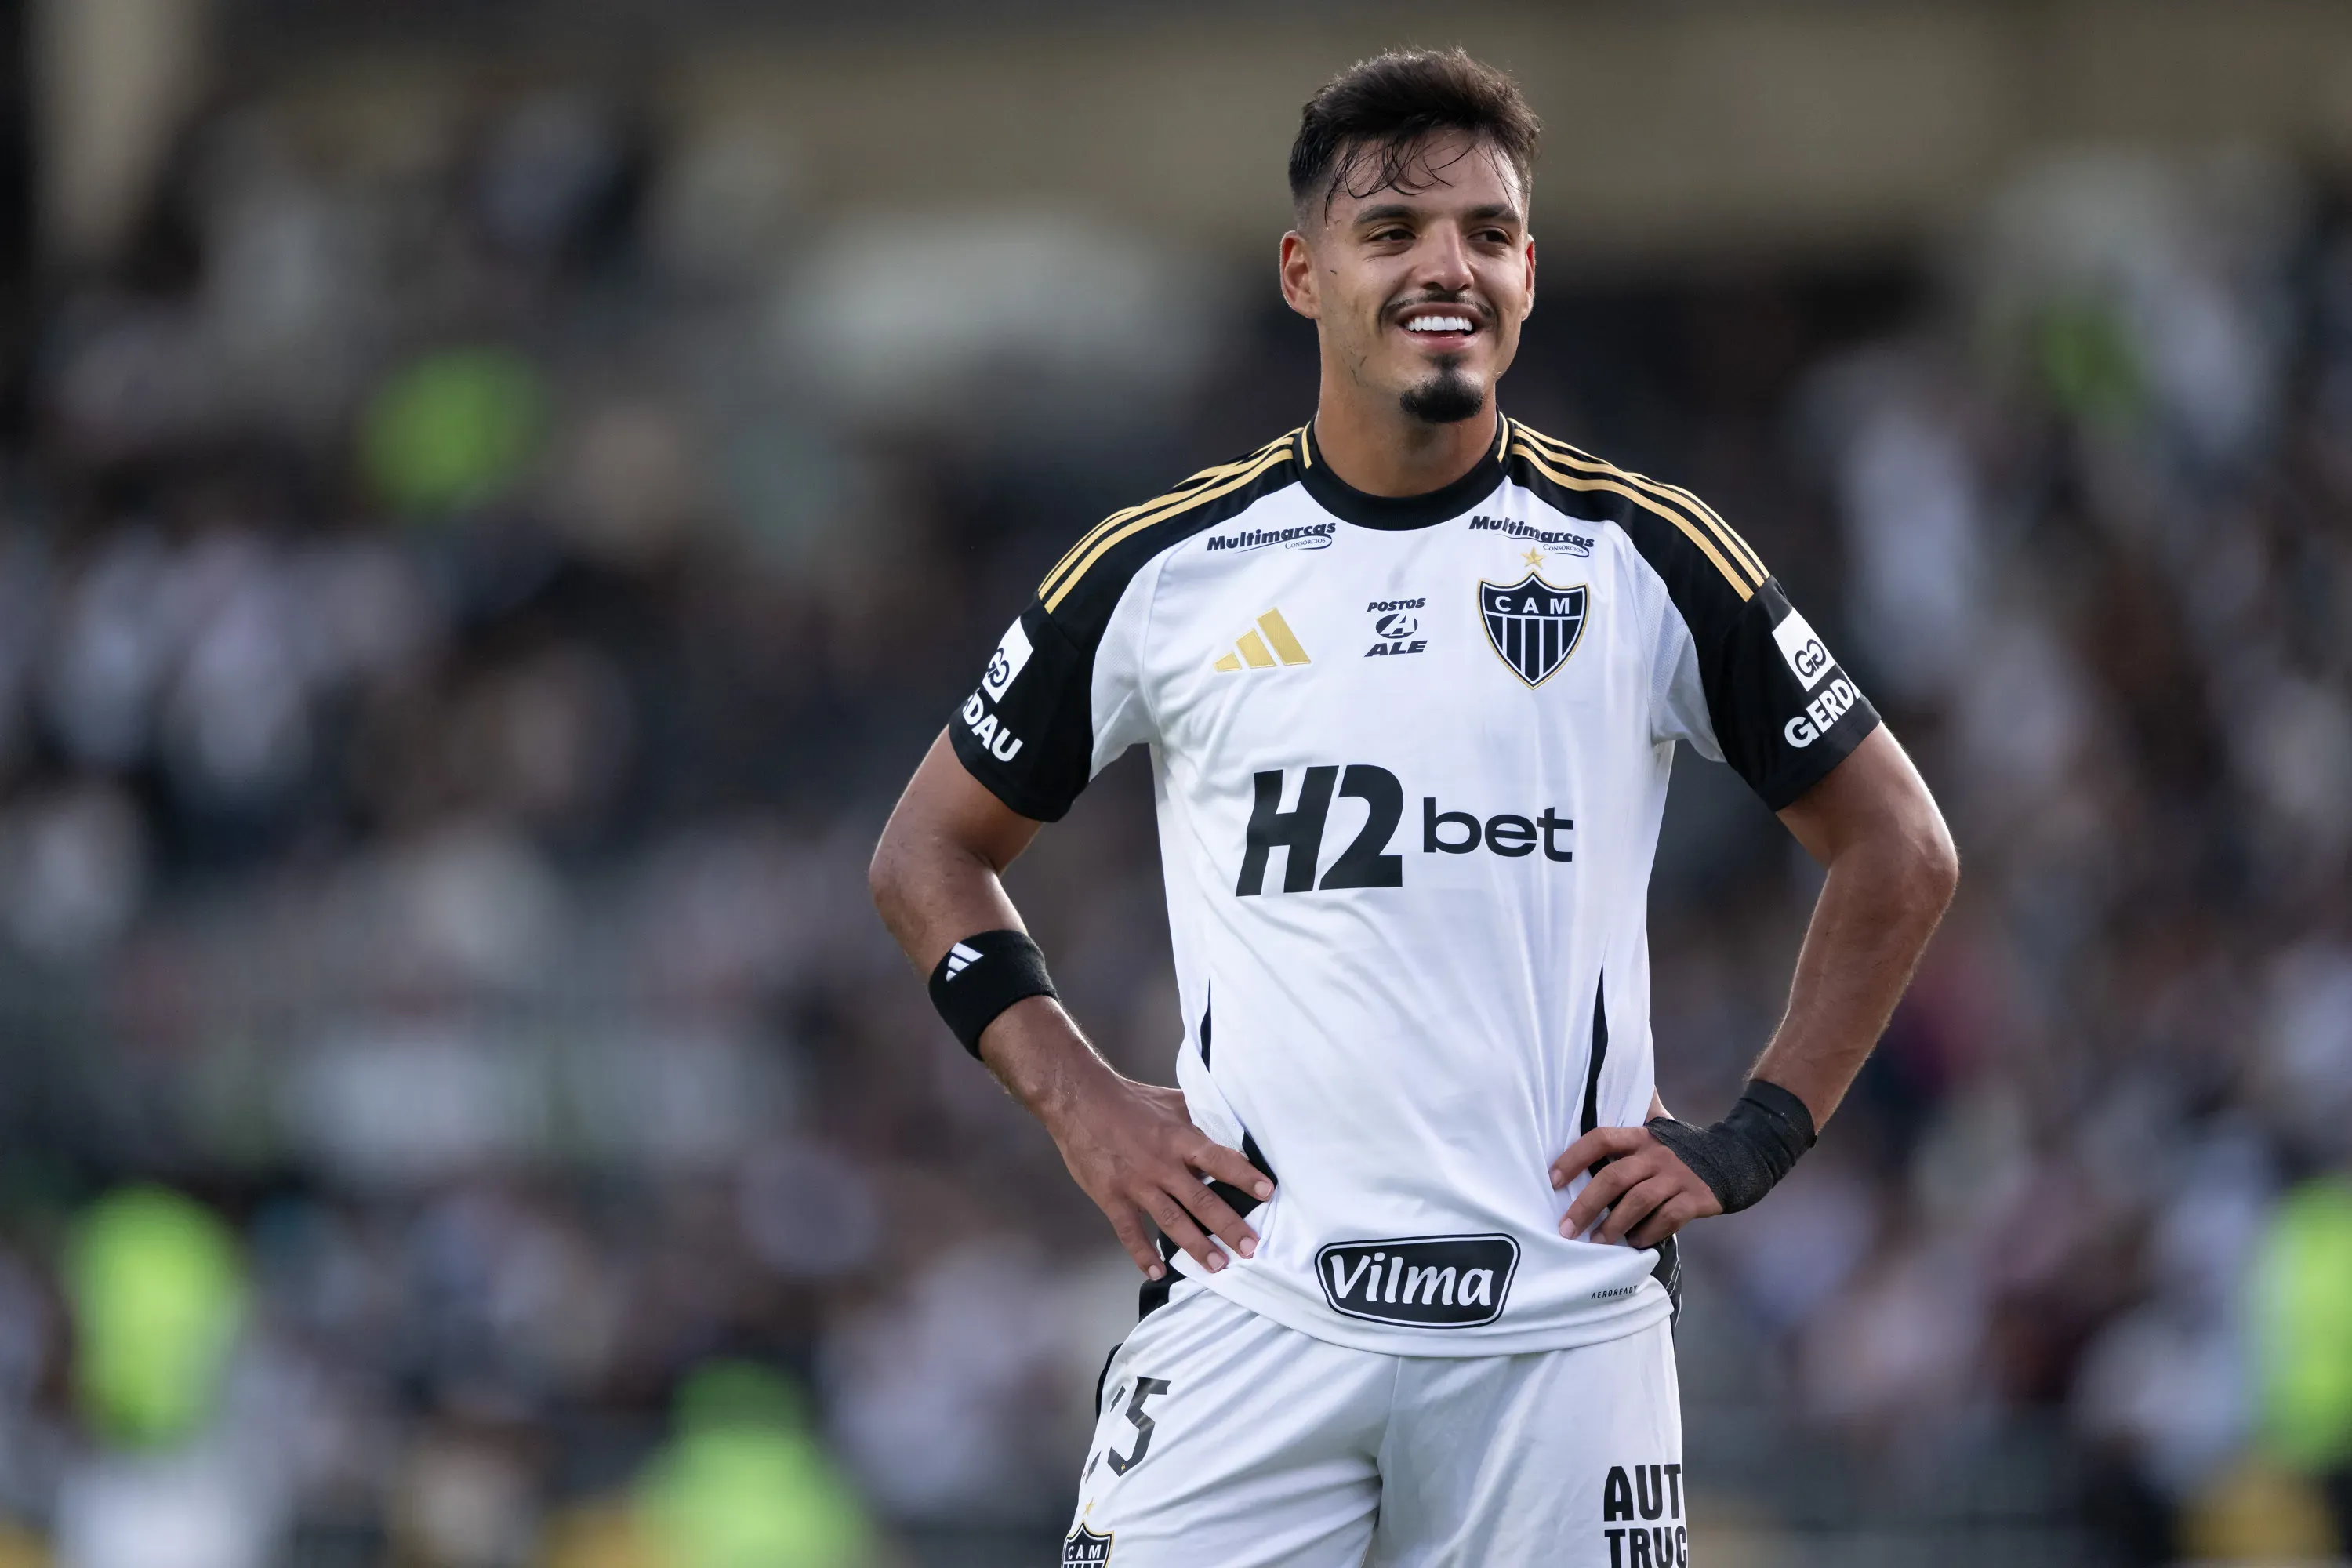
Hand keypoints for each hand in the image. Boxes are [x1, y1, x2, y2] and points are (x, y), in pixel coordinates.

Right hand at [1041, 1073, 1274, 1279]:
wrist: (1080, 1100)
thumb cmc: (1130, 1100)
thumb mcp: (1172, 1101)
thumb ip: (1200, 1116)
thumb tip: (1230, 1123)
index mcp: (1179, 1139)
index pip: (1218, 1159)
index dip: (1243, 1175)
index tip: (1266, 1192)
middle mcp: (1162, 1165)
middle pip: (1200, 1199)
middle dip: (1227, 1225)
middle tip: (1250, 1247)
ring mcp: (1136, 1184)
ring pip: (1172, 1220)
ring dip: (1196, 1245)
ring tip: (1218, 1266)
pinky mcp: (1112, 1198)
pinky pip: (1130, 1231)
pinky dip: (1143, 1253)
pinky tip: (1157, 1271)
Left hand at [1551, 1125, 1720, 1248]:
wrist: (1735, 1157)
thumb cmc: (1682, 1147)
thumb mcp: (1658, 1126)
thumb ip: (1631, 1120)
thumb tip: (1602, 1088)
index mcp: (1640, 1136)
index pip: (1601, 1139)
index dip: (1574, 1158)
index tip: (1553, 1180)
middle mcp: (1655, 1154)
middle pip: (1614, 1177)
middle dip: (1586, 1205)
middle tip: (1567, 1228)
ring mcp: (1676, 1177)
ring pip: (1638, 1201)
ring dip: (1614, 1225)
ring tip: (1597, 1241)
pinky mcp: (1695, 1199)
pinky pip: (1667, 1219)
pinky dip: (1647, 1233)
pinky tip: (1635, 1242)